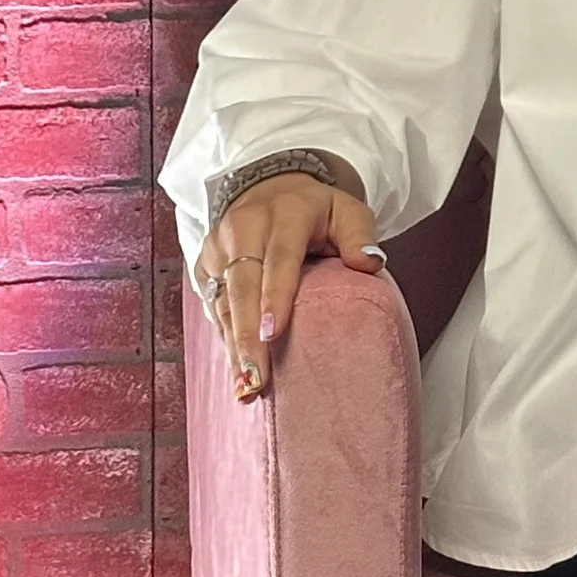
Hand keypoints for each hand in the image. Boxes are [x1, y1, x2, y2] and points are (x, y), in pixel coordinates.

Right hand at [193, 164, 379, 399]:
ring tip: (245, 387)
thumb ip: (360, 235)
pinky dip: (225, 339)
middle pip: (243, 285)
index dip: (274, 296)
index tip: (273, 333)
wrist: (269, 189)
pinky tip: (237, 371)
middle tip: (256, 378)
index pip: (279, 258)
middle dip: (247, 335)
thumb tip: (370, 263)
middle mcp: (244, 227)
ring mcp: (219, 246)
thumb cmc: (317, 211)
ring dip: (233, 345)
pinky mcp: (205, 264)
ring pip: (224, 301)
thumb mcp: (347, 211)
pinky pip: (214, 306)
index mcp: (285, 213)